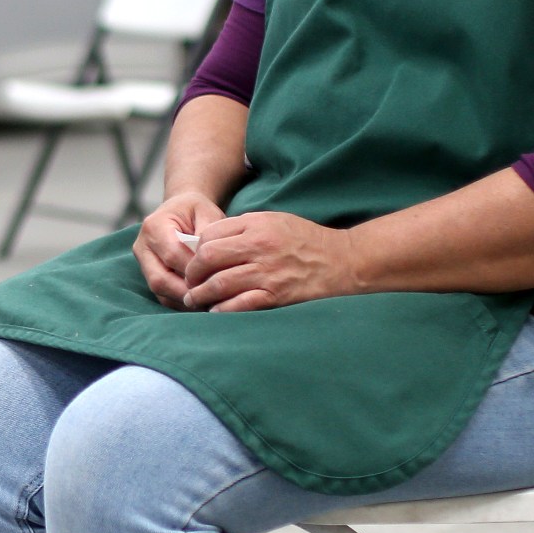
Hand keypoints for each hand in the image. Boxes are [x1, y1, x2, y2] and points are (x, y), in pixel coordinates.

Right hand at [133, 191, 226, 308]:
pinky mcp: (148, 275)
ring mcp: (143, 263)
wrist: (180, 210)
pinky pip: (163, 296)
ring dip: (184, 300)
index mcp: (154, 226)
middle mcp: (142, 246)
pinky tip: (200, 301)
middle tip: (213, 297)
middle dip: (187, 291)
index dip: (194, 270)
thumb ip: (208, 232)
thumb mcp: (206, 212)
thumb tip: (209, 260)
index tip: (217, 278)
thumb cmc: (196, 211)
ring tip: (209, 301)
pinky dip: (182, 301)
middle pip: (159, 279)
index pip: (172, 255)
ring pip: (160, 291)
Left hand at [182, 212, 363, 312]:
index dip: (196, 250)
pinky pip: (239, 305)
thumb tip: (211, 242)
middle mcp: (258, 246)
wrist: (344, 260)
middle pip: (208, 258)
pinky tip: (216, 311)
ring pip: (219, 283)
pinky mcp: (276, 295)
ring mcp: (267, 272)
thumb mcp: (275, 221)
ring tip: (195, 300)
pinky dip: (223, 310)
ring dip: (201, 294)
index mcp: (256, 225)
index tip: (195, 261)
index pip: (210, 235)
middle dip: (192, 273)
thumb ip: (245, 229)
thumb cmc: (307, 241)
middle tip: (189, 283)